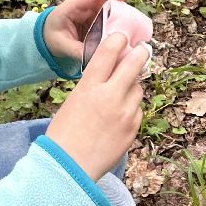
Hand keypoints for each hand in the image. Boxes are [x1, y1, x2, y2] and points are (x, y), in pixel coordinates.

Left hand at [43, 0, 124, 65]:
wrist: (47, 38)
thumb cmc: (52, 37)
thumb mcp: (62, 45)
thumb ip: (78, 51)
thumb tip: (96, 58)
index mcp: (73, 7)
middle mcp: (86, 7)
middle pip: (106, 1)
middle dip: (120, 8)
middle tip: (132, 21)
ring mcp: (93, 13)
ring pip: (111, 11)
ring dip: (122, 19)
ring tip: (133, 30)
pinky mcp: (98, 21)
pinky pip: (111, 21)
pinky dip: (119, 27)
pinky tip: (127, 36)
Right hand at [45, 33, 149, 178]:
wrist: (69, 167)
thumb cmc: (63, 135)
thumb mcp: (73, 101)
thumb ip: (93, 86)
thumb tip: (111, 73)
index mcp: (90, 86)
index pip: (109, 51)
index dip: (118, 40)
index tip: (123, 38)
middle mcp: (110, 96)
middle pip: (134, 64)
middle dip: (140, 54)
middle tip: (142, 50)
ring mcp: (125, 113)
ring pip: (138, 89)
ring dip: (132, 87)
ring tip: (120, 96)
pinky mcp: (133, 128)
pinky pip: (137, 111)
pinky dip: (131, 110)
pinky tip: (118, 119)